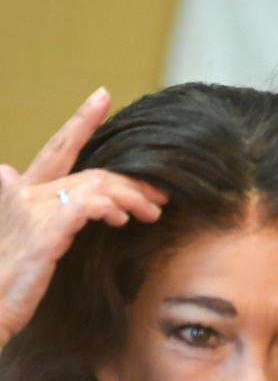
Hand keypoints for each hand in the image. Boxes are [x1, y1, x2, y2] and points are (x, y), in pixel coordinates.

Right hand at [0, 88, 167, 346]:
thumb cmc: (9, 284)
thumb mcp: (35, 246)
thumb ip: (56, 219)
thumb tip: (82, 202)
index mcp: (24, 193)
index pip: (58, 148)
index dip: (80, 120)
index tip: (102, 96)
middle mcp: (25, 193)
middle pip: (92, 173)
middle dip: (132, 181)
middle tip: (160, 194)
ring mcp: (33, 211)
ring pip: (97, 186)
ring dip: (132, 196)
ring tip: (154, 210)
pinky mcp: (45, 234)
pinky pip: (88, 206)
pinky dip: (112, 207)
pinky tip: (124, 219)